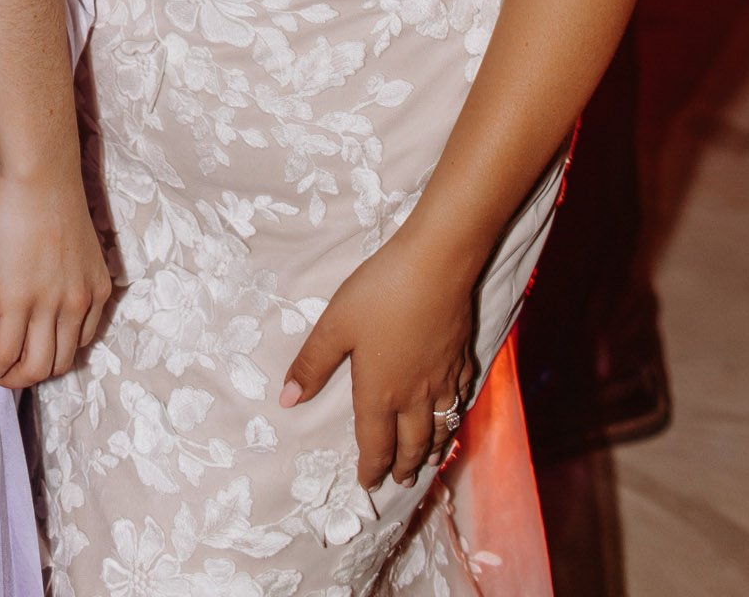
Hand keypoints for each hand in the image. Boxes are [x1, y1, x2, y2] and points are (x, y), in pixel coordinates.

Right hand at [0, 167, 110, 388]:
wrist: (41, 172)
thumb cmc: (53, 193)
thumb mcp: (78, 242)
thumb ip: (70, 270)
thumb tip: (45, 282)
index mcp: (97, 289)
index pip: (82, 342)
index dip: (55, 352)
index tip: (32, 348)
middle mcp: (80, 304)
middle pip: (59, 364)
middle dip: (31, 374)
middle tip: (7, 368)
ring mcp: (50, 305)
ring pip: (34, 368)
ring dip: (10, 379)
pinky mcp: (18, 300)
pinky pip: (5, 353)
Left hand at [279, 230, 475, 490]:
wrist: (436, 265)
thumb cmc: (379, 294)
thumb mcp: (335, 326)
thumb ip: (312, 364)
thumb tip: (286, 401)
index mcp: (379, 393)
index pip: (375, 443)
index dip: (370, 467)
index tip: (367, 483)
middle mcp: (414, 396)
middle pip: (411, 444)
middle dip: (403, 467)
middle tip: (398, 482)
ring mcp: (442, 379)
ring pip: (439, 428)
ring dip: (431, 450)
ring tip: (426, 462)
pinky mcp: (462, 358)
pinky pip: (460, 400)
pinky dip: (455, 418)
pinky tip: (453, 412)